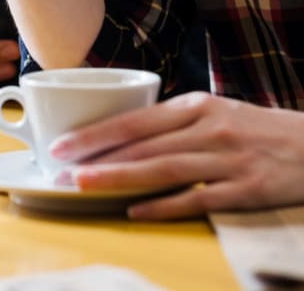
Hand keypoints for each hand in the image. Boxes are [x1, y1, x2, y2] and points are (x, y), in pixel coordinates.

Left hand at [50, 92, 303, 219]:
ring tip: (85, 185)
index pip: (134, 120)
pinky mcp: (247, 189)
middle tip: (61, 169)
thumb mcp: (214, 112)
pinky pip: (198, 198)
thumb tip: (121, 132)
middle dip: (96, 158)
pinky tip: (135, 211)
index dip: (95, 133)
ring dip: (119, 178)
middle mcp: (208, 128)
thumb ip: (172, 121)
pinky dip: (165, 205)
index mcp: (195, 105)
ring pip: (163, 169)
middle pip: (142, 145)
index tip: (60, 143)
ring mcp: (228, 159)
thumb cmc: (255, 130)